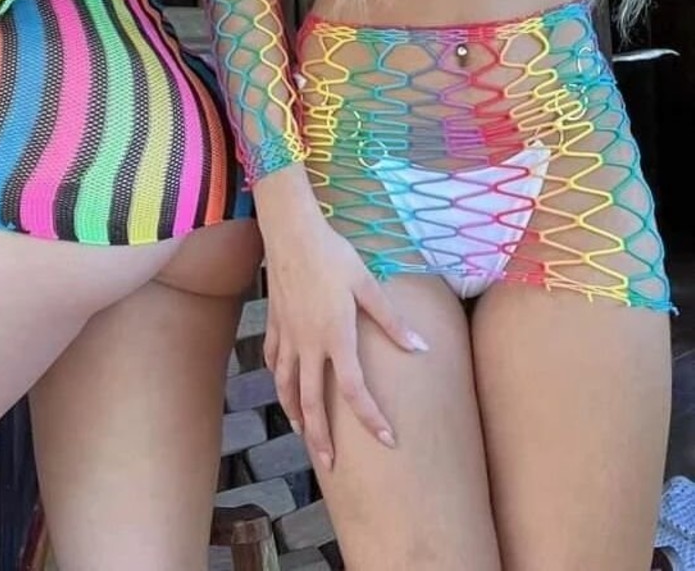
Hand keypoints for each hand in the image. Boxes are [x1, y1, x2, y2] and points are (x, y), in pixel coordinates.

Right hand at [263, 207, 427, 471]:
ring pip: (286, 386)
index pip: (355, 389)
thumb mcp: (367, 284)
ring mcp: (287, 334)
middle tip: (330, 464)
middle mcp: (308, 343)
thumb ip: (391, 320)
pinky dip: (279, 379)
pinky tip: (283, 384)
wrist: (290, 231)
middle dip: (321, 437)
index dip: (371, 418)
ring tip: (303, 433)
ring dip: (295, 414)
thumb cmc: (332, 254)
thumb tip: (419, 348)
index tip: (387, 439)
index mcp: (336, 336)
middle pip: (312, 402)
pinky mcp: (274, 323)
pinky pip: (274, 360)